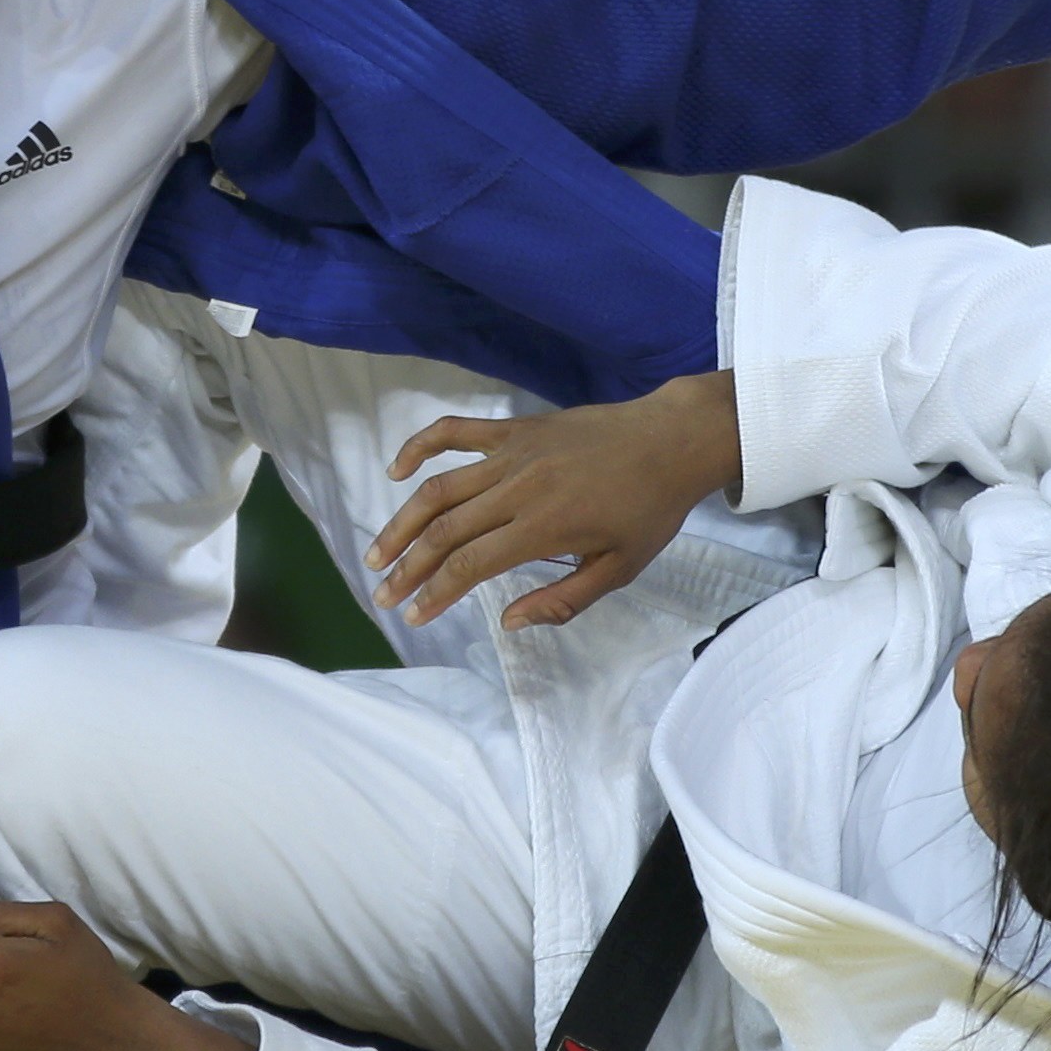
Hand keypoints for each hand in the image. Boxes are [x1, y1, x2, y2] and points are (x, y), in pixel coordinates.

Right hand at [365, 370, 738, 630]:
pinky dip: (420, 447)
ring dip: (403, 521)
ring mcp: (511, 453)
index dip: (434, 593)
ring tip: (379, 551)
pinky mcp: (514, 428)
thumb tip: (507, 622)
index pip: (469, 566)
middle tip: (383, 594)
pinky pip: (456, 432)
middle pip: (444, 531)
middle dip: (408, 567)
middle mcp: (517, 488)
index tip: (413, 616)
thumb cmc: (649, 511)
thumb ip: (562, 601)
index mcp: (542, 528)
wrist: (671, 441)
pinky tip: (397, 471)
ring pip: (439, 488)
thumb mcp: (619, 569)